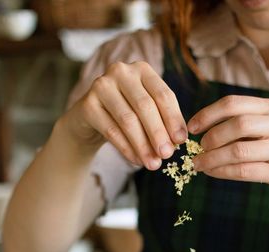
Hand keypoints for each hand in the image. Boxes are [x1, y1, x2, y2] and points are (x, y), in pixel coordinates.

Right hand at [66, 61, 187, 169]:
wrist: (90, 119)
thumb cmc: (126, 115)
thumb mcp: (147, 114)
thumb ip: (162, 122)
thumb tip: (176, 143)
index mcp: (142, 70)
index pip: (163, 94)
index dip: (174, 119)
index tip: (181, 141)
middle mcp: (121, 71)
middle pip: (145, 106)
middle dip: (158, 133)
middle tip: (167, 156)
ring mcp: (101, 85)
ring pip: (128, 120)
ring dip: (143, 145)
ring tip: (153, 164)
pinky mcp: (87, 104)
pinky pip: (111, 131)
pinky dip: (127, 149)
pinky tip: (137, 161)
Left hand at [188, 95, 268, 204]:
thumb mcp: (268, 130)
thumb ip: (243, 125)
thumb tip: (202, 129)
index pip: (235, 103)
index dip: (208, 114)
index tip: (192, 127)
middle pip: (237, 125)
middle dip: (211, 137)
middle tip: (197, 149)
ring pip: (239, 150)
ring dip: (213, 158)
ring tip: (198, 164)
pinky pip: (245, 171)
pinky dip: (223, 172)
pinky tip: (212, 173)